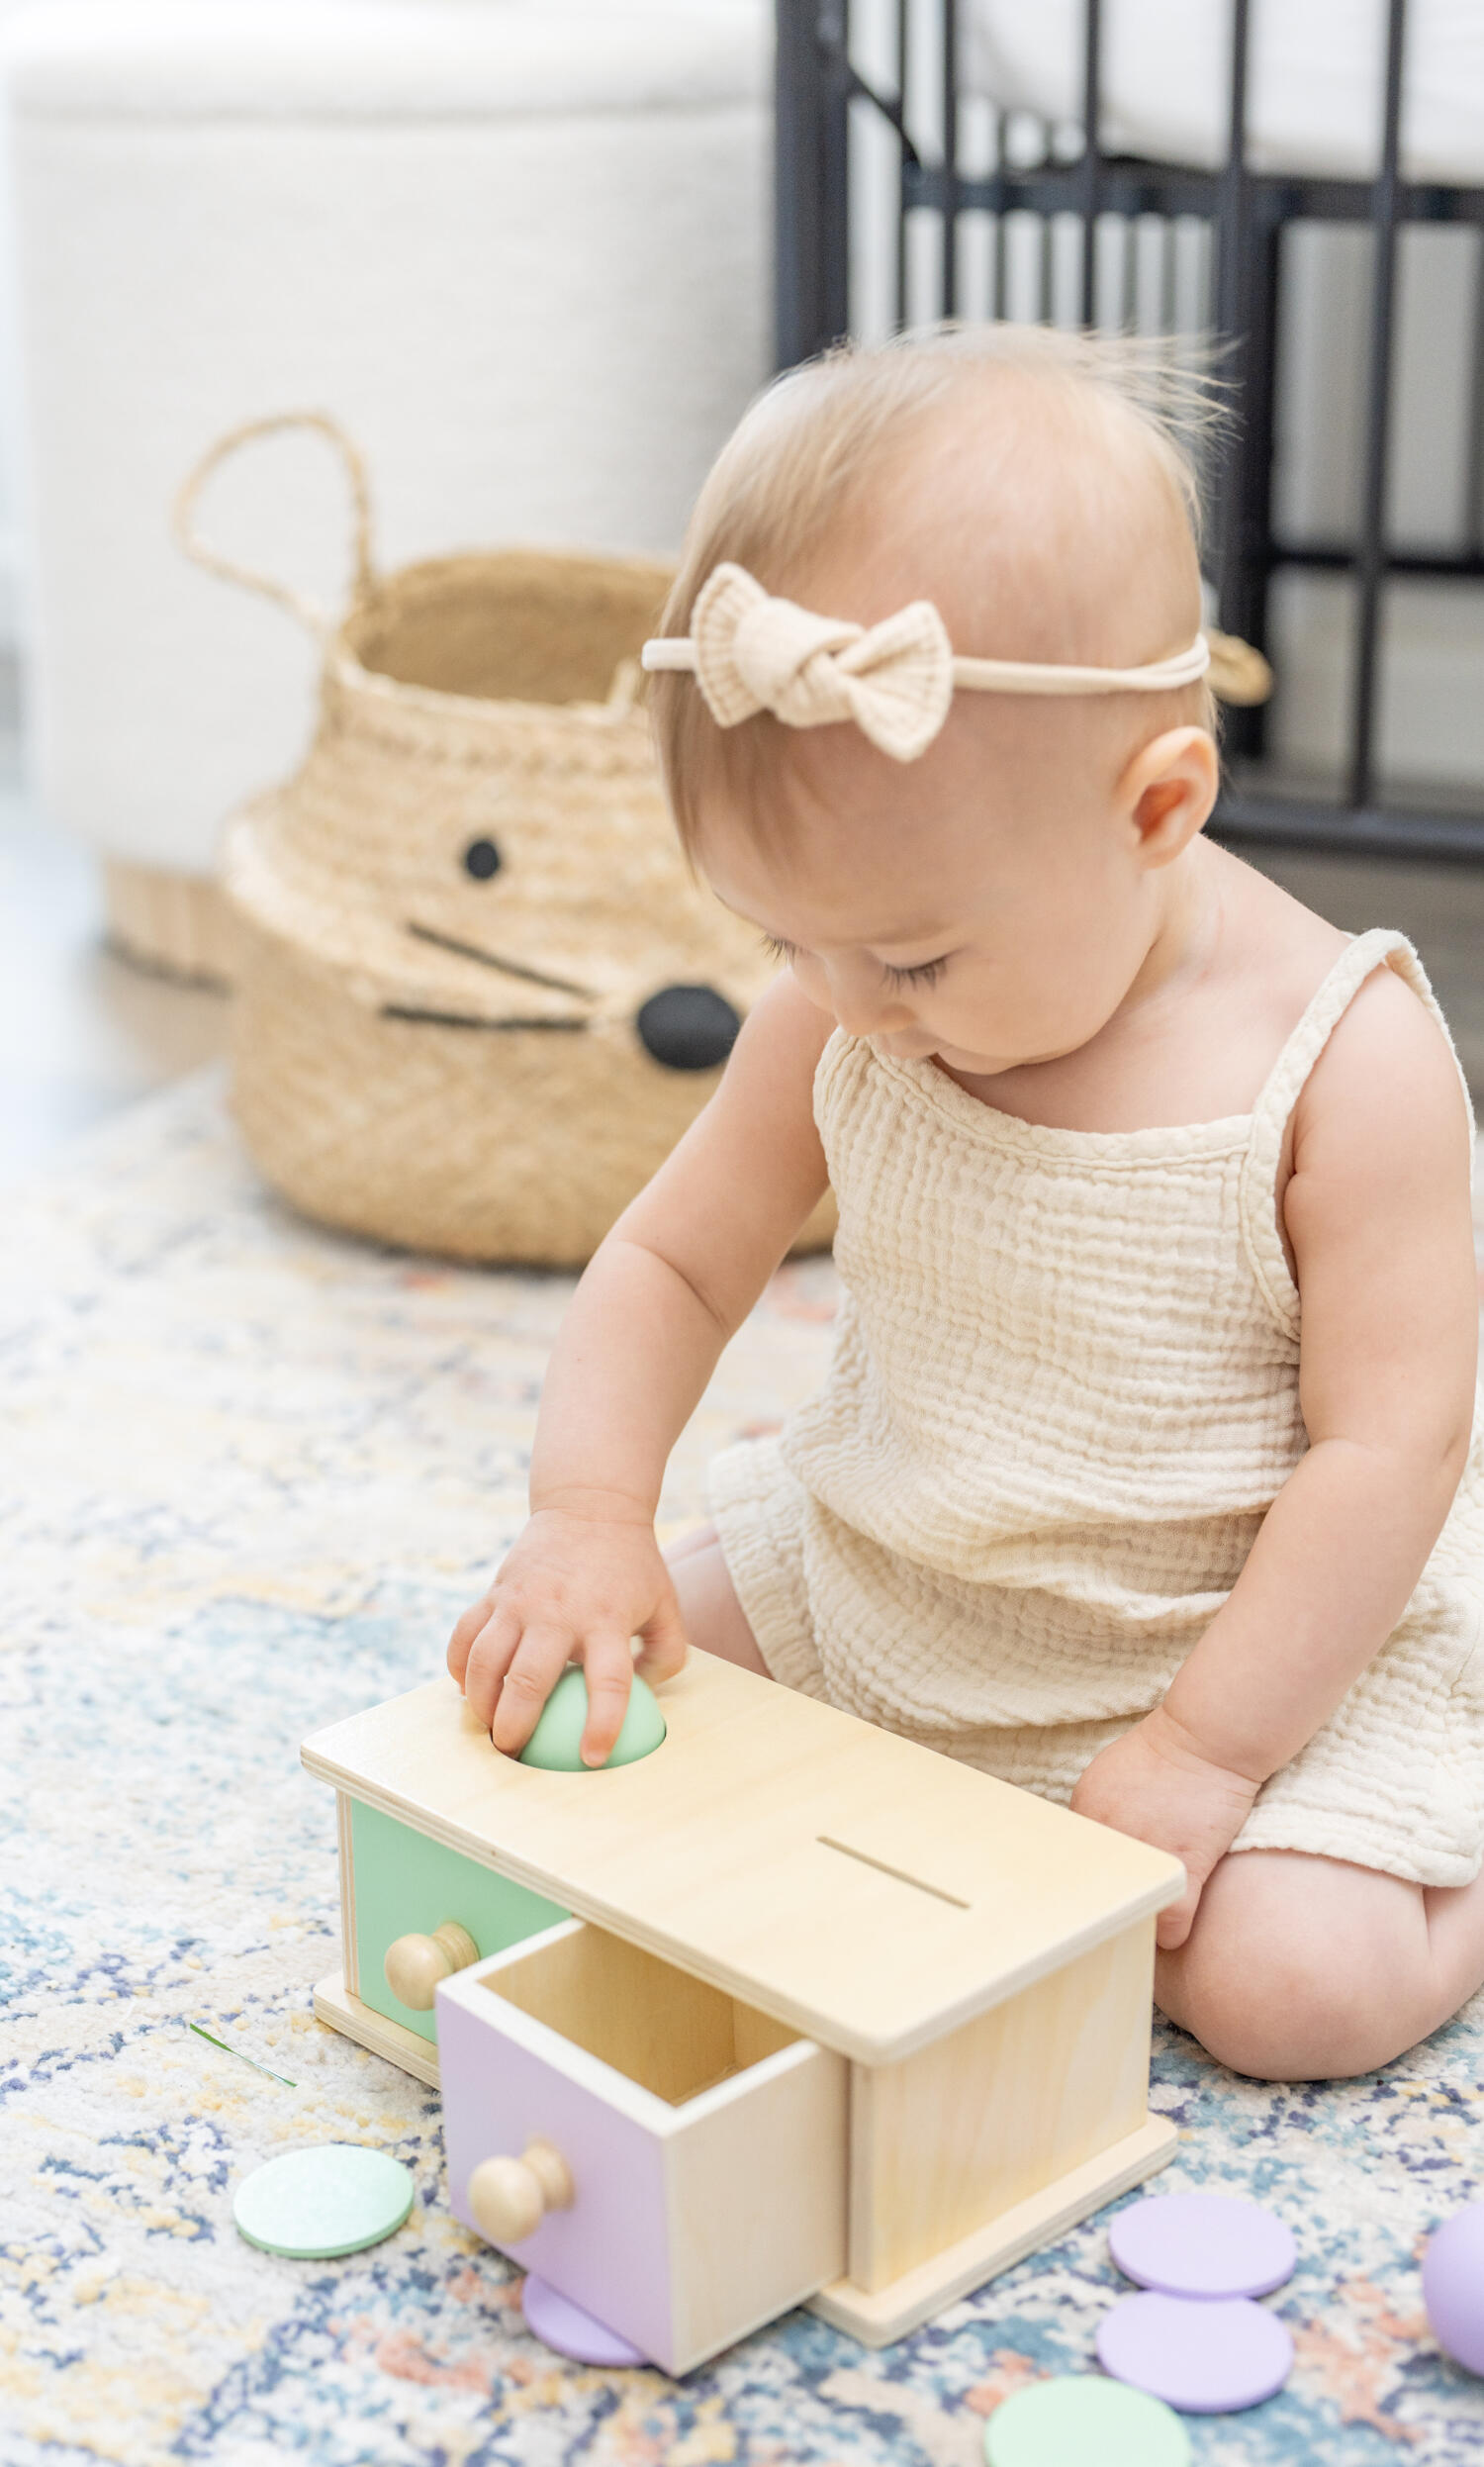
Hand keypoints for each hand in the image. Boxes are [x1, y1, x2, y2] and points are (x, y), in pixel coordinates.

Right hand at [448, 1504, 686, 1766]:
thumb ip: (667, 1653)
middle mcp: (559, 1611)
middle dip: (515, 1727)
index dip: (601, 1725)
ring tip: (487, 1727)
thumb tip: (647, 1699)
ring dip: (480, 1702)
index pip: (609, 1681)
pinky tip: (464, 1688)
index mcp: (607, 1619)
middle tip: (513, 1753)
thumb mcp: (666, 1604)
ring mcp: (521, 1599)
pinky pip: (465, 1635)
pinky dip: (458, 1666)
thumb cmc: (632, 1565)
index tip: (591, 1758)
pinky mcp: (496, 1590)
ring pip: (486, 1660)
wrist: (589, 1505)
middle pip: (529, 1679)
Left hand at [1069, 1705, 1262, 1950]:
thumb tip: (1094, 1844)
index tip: (1103, 1886)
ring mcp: (1144, 1849)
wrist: (1209, 1737)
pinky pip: (1169, 1921)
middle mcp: (1107, 1830)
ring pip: (1131, 1907)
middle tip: (1123, 1910)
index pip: (1076, 1860)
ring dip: (1139, 1917)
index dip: (1093, 1875)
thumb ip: (1097, 1808)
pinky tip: (1176, 1929)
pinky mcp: (1183, 1865)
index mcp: (1085, 1808)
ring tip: (1147, 1920)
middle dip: (1110, 1900)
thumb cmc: (1168, 1750)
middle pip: (1097, 1888)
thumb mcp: (1111, 1773)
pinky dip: (1172, 1931)